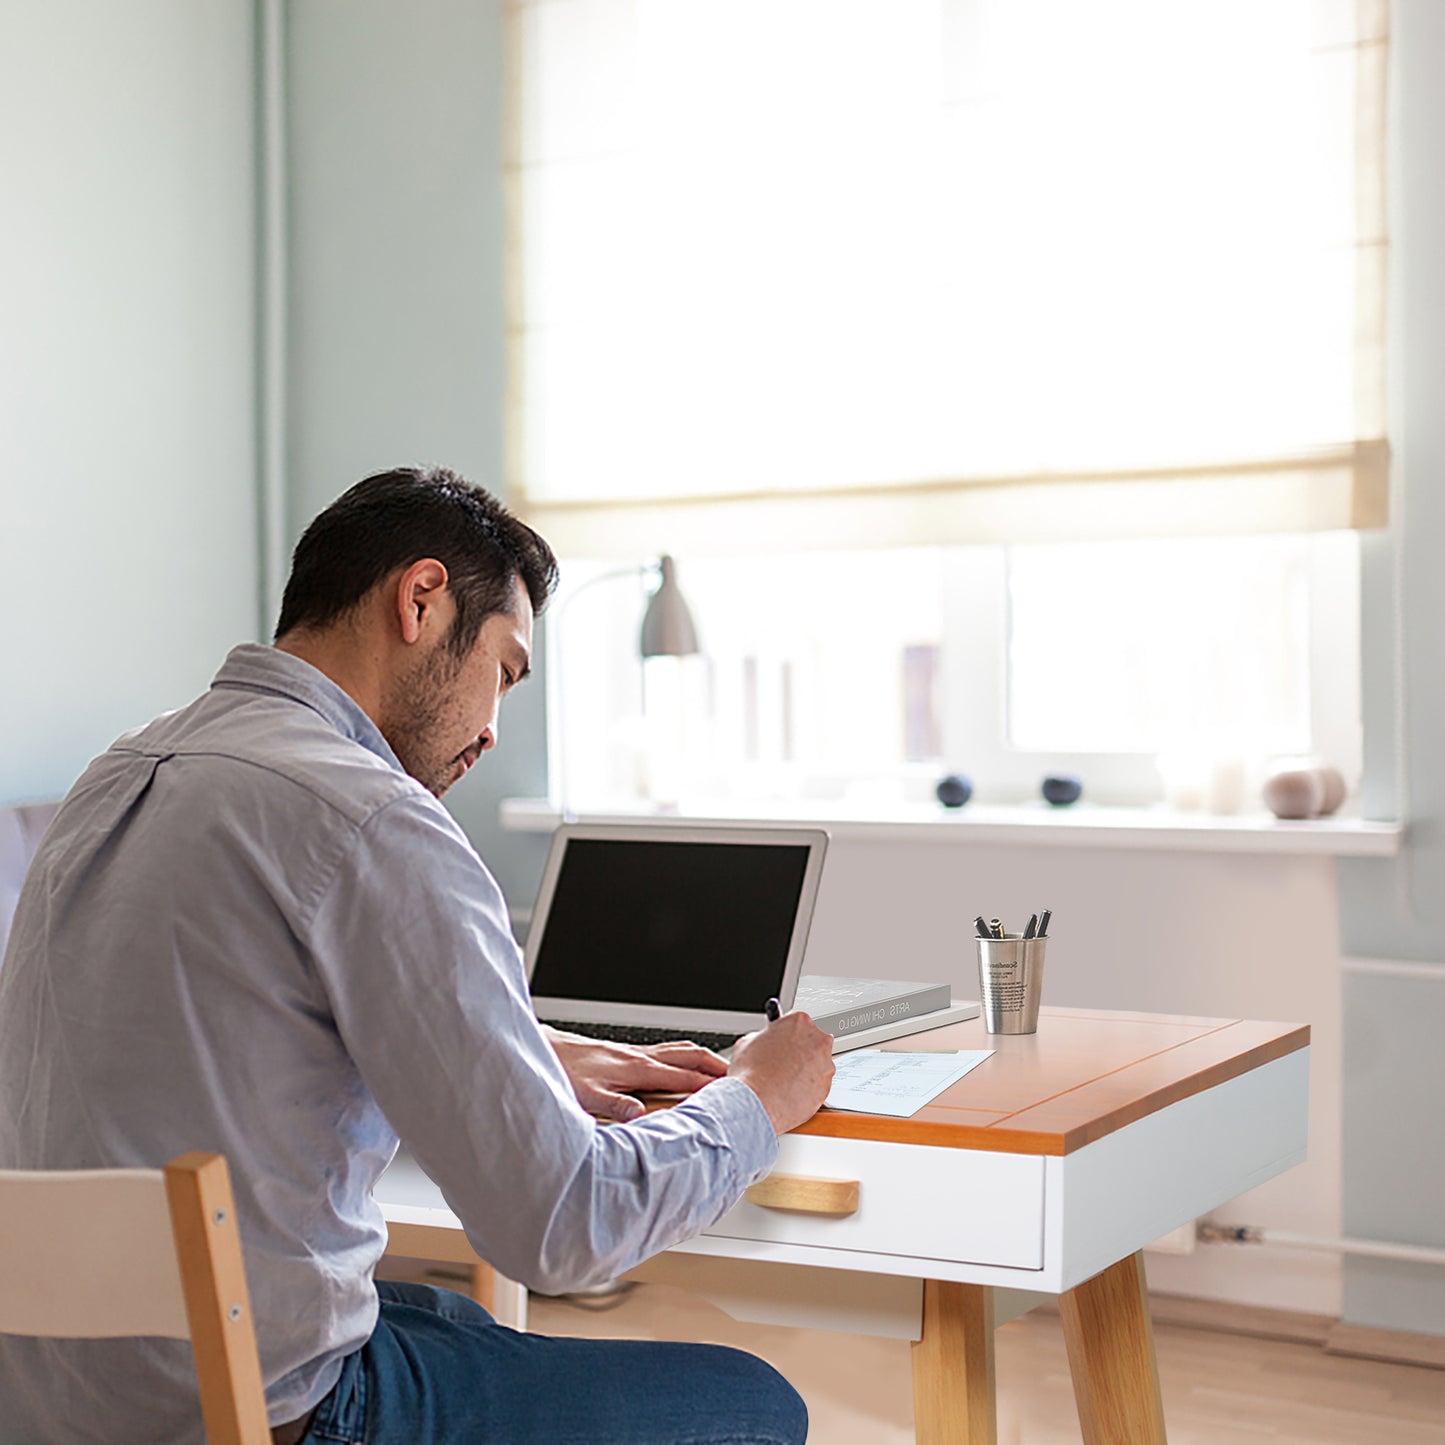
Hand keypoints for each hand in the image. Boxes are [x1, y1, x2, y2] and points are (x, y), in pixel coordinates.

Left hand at [543, 1028, 728, 1122]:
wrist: (548, 1050)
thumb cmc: (566, 1071)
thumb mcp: (587, 1095)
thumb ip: (614, 1105)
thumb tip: (639, 1116)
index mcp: (636, 1068)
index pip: (683, 1076)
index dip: (708, 1085)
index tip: (731, 1092)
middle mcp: (640, 1056)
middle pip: (690, 1055)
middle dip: (716, 1065)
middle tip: (740, 1076)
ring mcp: (636, 1052)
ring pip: (680, 1049)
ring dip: (703, 1057)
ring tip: (721, 1069)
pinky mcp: (629, 1052)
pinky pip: (667, 1050)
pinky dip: (685, 1055)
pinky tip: (684, 1063)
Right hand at [727, 1011, 833, 1134]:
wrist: (758, 1103)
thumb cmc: (751, 1074)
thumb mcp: (746, 1043)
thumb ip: (760, 1038)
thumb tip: (762, 1042)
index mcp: (799, 1022)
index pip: (796, 1023)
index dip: (785, 1035)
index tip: (781, 1042)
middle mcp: (818, 1040)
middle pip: (811, 1042)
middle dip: (799, 1051)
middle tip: (783, 1062)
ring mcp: (826, 1064)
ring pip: (816, 1065)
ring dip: (804, 1071)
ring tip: (783, 1081)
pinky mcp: (827, 1087)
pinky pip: (817, 1085)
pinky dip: (806, 1089)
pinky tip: (789, 1093)